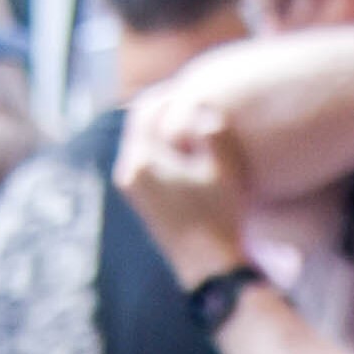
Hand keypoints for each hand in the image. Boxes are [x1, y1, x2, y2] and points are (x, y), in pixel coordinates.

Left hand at [114, 93, 252, 290]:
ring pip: (145, 145)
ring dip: (167, 132)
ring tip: (193, 123)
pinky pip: (150, 163)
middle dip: (166, 111)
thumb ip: (212, 131)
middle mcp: (130, 173)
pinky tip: (192, 152)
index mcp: (142, 161)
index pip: (147, 110)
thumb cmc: (220, 218)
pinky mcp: (145, 204)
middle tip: (191, 97)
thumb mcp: (224, 170)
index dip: (170, 93)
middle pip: (141, 126)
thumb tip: (201, 105)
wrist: (211, 269)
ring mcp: (134, 190)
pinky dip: (167, 151)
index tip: (191, 83)